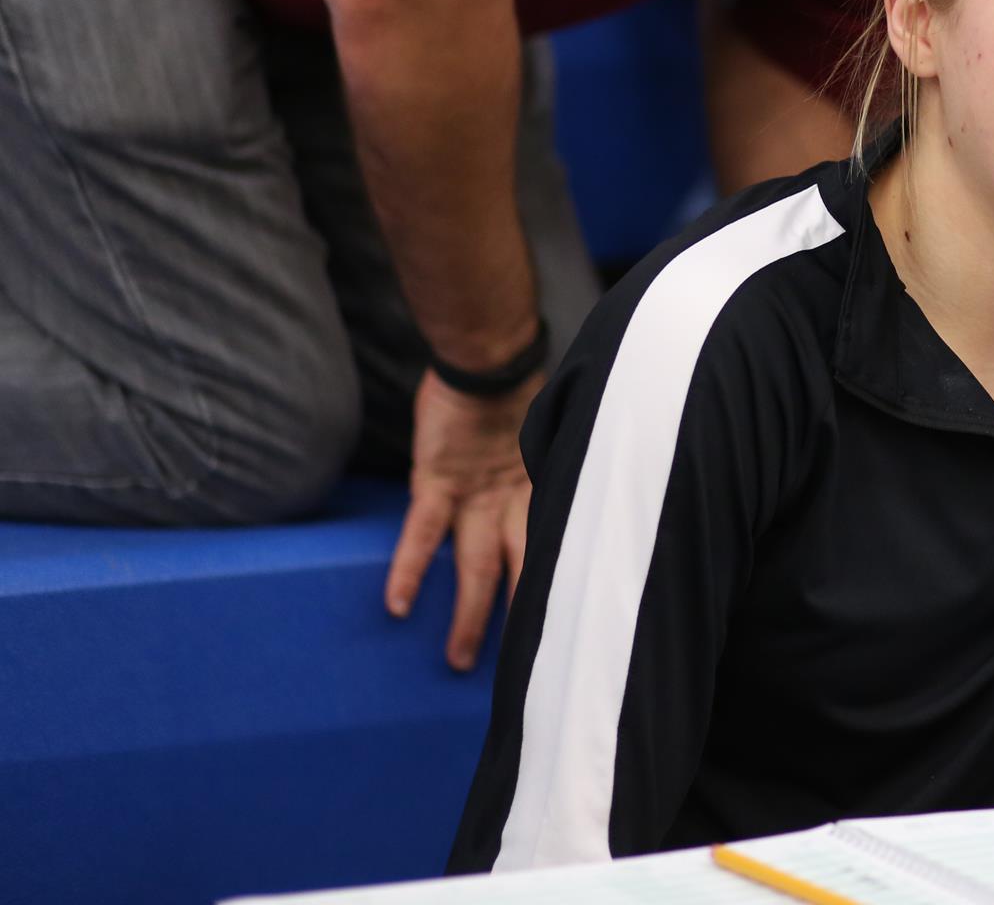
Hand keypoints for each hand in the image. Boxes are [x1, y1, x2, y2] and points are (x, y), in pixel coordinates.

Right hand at [387, 368, 543, 671]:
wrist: (487, 356)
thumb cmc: (510, 392)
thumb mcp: (540, 436)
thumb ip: (543, 469)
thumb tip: (562, 490)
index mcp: (535, 493)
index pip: (543, 552)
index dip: (546, 590)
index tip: (555, 630)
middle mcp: (510, 503)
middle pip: (515, 570)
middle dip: (512, 620)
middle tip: (516, 669)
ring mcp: (474, 497)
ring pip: (473, 566)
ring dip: (466, 613)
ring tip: (458, 659)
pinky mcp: (438, 483)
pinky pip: (421, 534)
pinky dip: (409, 569)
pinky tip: (398, 604)